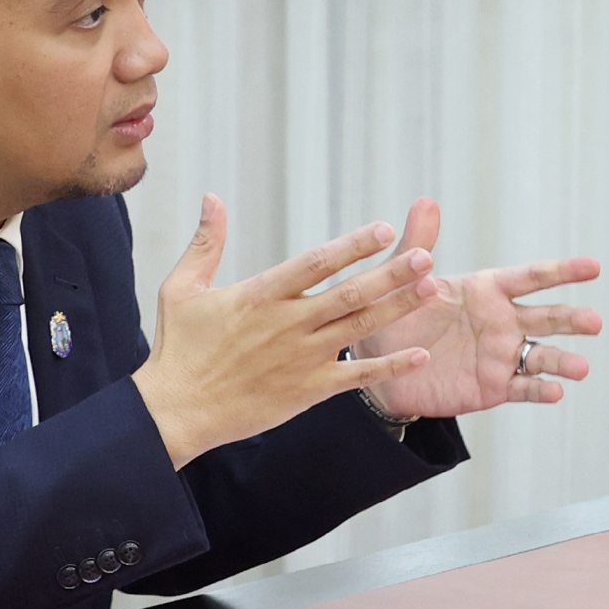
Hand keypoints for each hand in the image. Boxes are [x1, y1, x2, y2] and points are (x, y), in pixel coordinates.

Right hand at [133, 200, 438, 466]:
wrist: (176, 411)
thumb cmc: (179, 348)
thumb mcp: (183, 288)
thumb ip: (205, 243)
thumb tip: (212, 197)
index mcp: (261, 295)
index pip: (316, 263)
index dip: (353, 245)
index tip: (385, 229)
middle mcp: (287, 323)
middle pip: (349, 293)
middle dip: (391, 273)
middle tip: (427, 256)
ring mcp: (301, 358)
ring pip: (359, 327)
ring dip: (398, 308)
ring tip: (432, 288)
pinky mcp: (308, 390)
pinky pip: (357, 376)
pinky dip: (390, 365)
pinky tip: (421, 354)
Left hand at [346, 199, 602, 419]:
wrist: (382, 365)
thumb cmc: (395, 314)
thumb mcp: (403, 279)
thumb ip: (418, 244)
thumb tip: (425, 202)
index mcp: (489, 290)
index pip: (532, 278)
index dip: (563, 272)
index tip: (593, 267)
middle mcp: (504, 321)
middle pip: (547, 318)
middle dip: (572, 319)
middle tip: (595, 322)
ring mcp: (502, 355)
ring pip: (542, 356)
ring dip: (564, 361)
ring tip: (581, 368)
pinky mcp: (495, 386)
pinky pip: (523, 388)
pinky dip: (540, 390)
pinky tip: (555, 391)